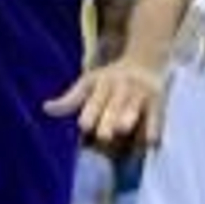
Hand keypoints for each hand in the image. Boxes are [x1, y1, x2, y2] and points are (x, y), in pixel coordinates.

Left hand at [45, 57, 165, 147]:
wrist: (145, 60)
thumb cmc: (111, 78)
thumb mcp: (89, 83)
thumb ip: (69, 99)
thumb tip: (45, 108)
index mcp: (102, 83)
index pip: (93, 102)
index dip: (89, 117)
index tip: (86, 127)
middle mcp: (120, 88)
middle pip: (111, 109)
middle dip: (106, 124)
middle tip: (104, 135)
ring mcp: (140, 96)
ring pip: (132, 113)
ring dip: (127, 122)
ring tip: (124, 133)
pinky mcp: (158, 104)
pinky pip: (155, 122)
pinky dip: (150, 133)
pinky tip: (146, 143)